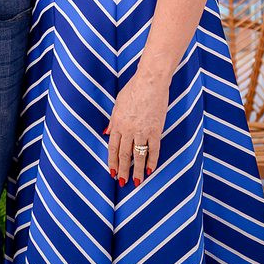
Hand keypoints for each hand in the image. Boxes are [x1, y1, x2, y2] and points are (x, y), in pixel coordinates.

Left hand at [104, 72, 168, 186]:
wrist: (150, 81)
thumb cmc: (133, 89)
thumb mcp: (118, 103)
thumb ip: (113, 120)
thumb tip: (107, 133)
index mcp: (117, 123)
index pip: (113, 147)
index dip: (112, 161)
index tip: (112, 172)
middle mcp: (128, 129)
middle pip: (124, 154)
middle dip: (123, 170)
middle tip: (122, 182)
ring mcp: (142, 131)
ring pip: (138, 156)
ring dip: (137, 171)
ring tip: (136, 182)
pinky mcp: (156, 130)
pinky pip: (154, 150)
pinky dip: (152, 161)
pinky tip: (150, 170)